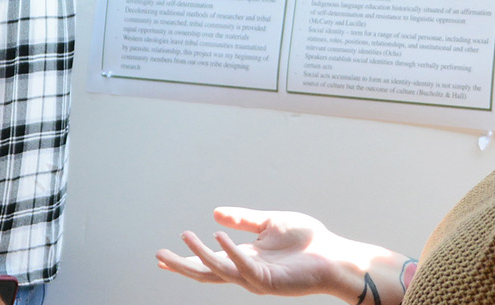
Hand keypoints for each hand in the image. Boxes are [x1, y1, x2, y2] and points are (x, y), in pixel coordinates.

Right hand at [155, 208, 363, 298]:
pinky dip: (229, 252)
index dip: (185, 259)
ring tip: (185, 235)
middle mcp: (246, 272)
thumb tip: (214, 213)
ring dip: (199, 255)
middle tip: (158, 257)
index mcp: (244, 258)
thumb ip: (243, 220)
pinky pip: (244, 267)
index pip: (208, 262)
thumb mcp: (270, 223)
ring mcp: (257, 279)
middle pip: (206, 273)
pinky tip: (216, 236)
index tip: (161, 257)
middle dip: (181, 266)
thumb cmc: (309, 242)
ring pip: (219, 272)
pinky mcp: (270, 281)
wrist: (336, 255)